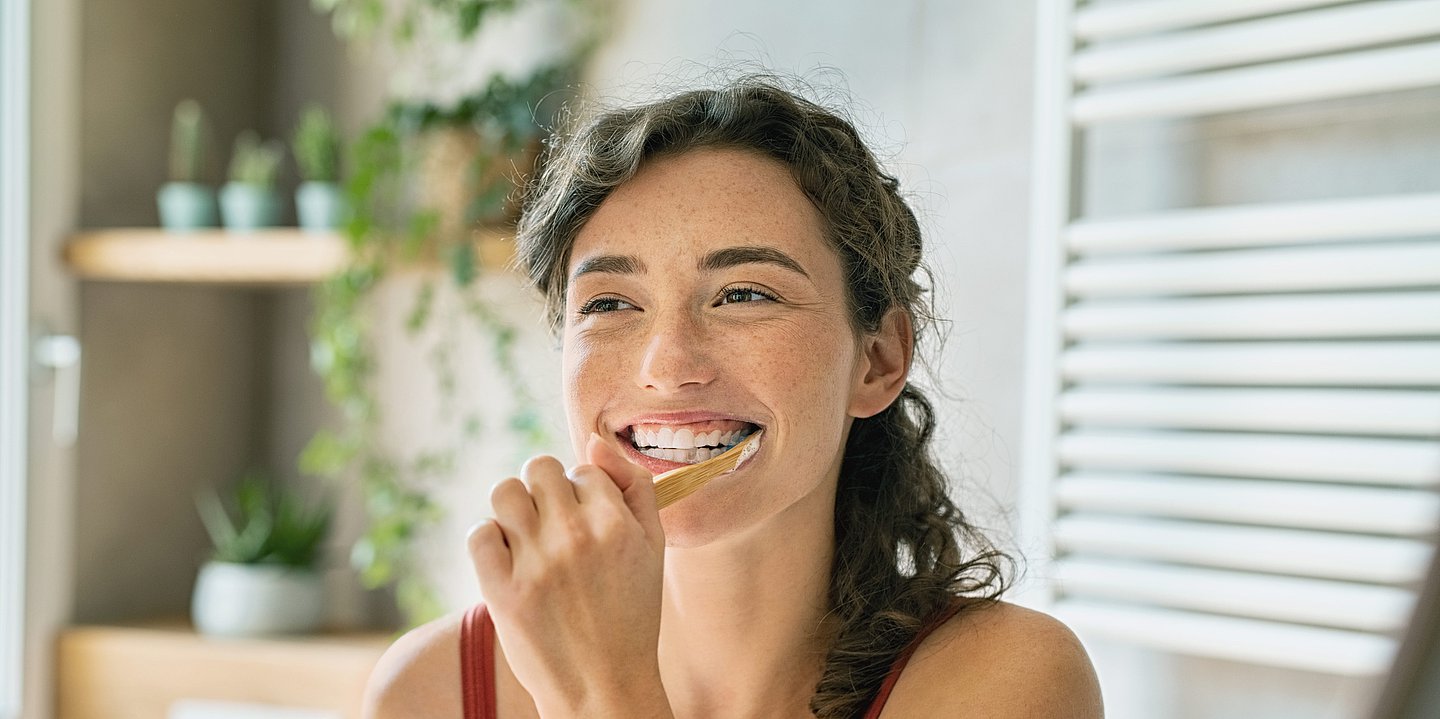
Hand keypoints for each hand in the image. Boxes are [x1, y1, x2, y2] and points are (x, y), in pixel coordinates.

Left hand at [467, 433, 670, 716]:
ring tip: (527, 537)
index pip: (583, 469)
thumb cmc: (631, 615)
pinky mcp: (501, 591)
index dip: (582, 493)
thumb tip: (593, 440)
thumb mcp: (653, 547)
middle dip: (545, 491)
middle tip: (553, 527)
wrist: (605, 687)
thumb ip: (634, 486)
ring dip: (513, 508)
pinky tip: (509, 561)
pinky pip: (479, 533)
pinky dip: (490, 541)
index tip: (586, 526)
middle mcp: (575, 536)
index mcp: (616, 523)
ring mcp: (536, 563)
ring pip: (504, 492)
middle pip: (539, 468)